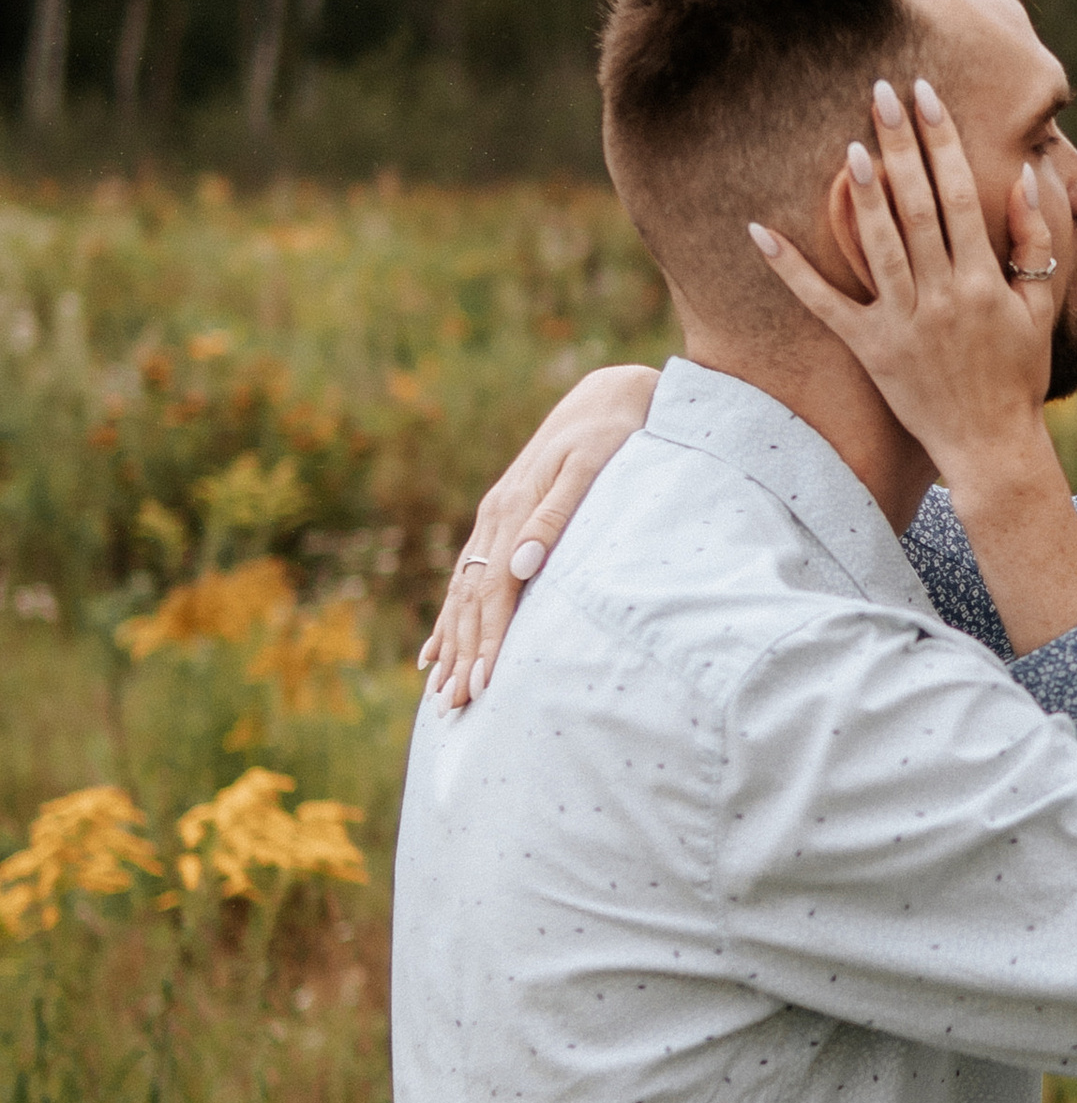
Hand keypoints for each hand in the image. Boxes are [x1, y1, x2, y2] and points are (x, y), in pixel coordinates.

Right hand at [419, 364, 659, 704]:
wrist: (607, 396)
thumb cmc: (611, 433)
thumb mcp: (590, 466)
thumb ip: (556, 516)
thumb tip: (523, 565)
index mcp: (513, 511)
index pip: (494, 592)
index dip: (487, 641)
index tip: (483, 685)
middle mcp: (495, 518)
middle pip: (471, 599)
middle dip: (463, 654)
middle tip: (456, 706)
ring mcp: (494, 519)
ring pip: (463, 591)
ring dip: (452, 641)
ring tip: (440, 688)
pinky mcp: (502, 519)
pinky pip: (468, 576)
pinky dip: (452, 615)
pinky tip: (439, 645)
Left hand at [750, 77, 1058, 480]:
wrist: (991, 445)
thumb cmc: (1019, 373)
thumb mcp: (1041, 306)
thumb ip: (1035, 242)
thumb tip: (1025, 178)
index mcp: (984, 280)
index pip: (960, 194)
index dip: (942, 141)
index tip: (926, 95)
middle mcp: (943, 296)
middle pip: (917, 206)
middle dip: (900, 146)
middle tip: (881, 92)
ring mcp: (903, 323)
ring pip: (878, 246)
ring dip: (862, 193)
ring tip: (850, 144)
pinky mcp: (869, 349)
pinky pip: (823, 305)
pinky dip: (790, 269)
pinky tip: (761, 231)